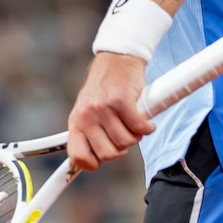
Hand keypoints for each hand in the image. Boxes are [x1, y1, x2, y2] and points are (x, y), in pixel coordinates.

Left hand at [66, 52, 154, 171]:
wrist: (117, 58)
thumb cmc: (104, 86)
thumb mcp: (87, 110)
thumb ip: (89, 133)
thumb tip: (90, 162)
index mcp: (76, 121)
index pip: (77, 156)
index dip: (92, 164)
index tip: (101, 161)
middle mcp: (87, 116)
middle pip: (108, 154)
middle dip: (120, 149)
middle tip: (123, 135)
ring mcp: (104, 108)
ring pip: (126, 143)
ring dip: (135, 136)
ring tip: (132, 123)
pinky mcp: (122, 101)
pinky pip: (139, 128)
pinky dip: (147, 128)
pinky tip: (146, 121)